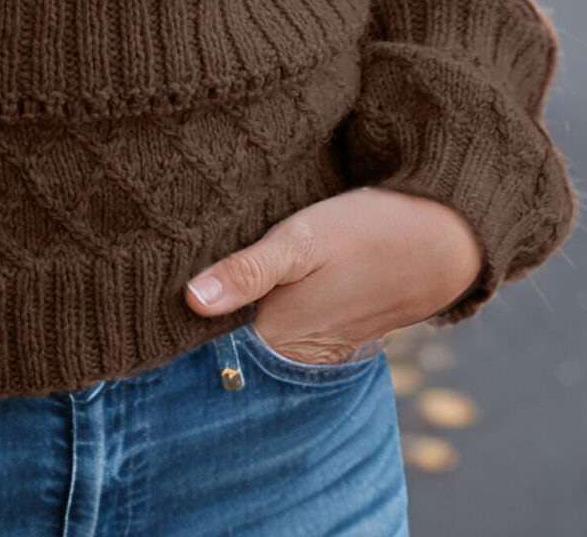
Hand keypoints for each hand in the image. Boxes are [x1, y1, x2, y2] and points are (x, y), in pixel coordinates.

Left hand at [183, 188, 483, 363]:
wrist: (439, 240)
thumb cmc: (364, 233)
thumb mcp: (301, 240)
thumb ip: (246, 271)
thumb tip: (189, 298)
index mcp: (276, 338)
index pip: (206, 343)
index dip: (176, 320)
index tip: (147, 292)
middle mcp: (290, 354)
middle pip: (225, 343)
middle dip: (197, 318)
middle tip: (161, 277)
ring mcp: (311, 347)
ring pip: (250, 335)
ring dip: (228, 313)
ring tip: (190, 276)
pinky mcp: (326, 331)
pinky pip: (277, 328)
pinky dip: (258, 311)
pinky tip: (240, 284)